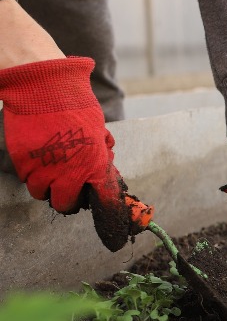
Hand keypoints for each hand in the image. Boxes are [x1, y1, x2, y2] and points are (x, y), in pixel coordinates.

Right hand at [0, 57, 143, 250]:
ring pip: (43, 195)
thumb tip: (105, 178)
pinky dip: (33, 175)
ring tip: (53, 167)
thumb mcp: (99, 134)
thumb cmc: (77, 108)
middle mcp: (70, 171)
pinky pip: (27, 180)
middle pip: (66, 206)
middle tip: (71, 186)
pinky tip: (39, 158)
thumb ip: (101, 159)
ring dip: (48, 187)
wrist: (44, 88)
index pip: (104, 199)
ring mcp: (43, 168)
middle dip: (69, 199)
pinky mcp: (22, 162)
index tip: (111, 232)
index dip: (108, 216)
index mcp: (95, 163)